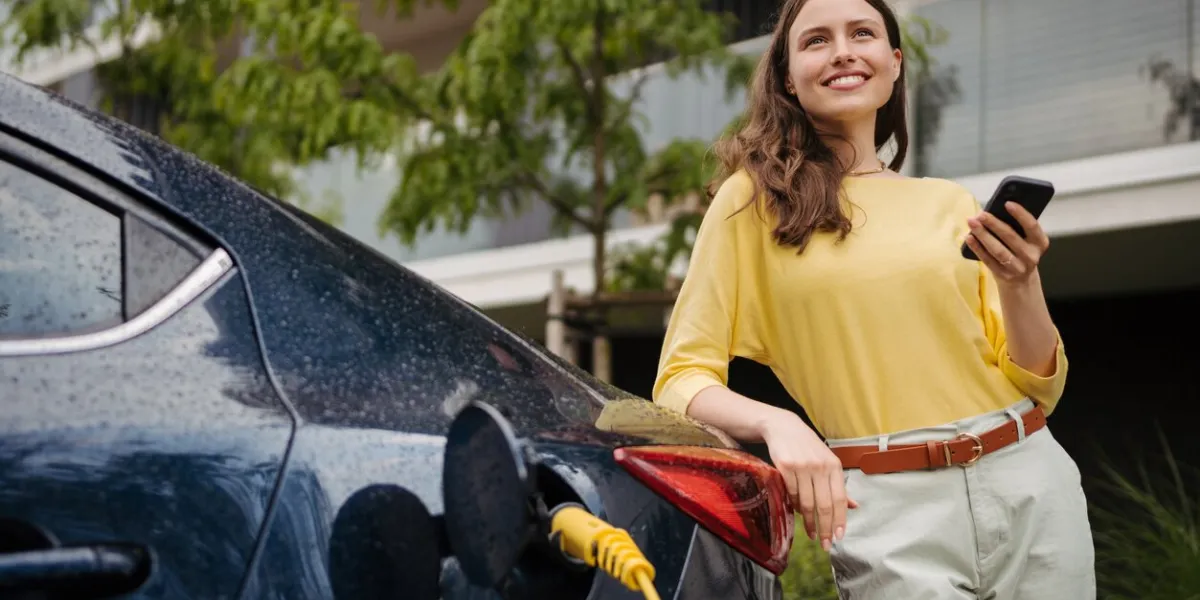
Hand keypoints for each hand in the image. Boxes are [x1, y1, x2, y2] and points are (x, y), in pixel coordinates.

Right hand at [761, 412, 857, 551]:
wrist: (783, 427)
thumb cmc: (808, 447)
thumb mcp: (828, 462)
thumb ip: (839, 486)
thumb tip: (855, 507)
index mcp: (834, 466)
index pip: (840, 499)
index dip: (840, 520)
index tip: (838, 537)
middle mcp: (820, 466)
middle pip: (824, 504)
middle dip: (825, 527)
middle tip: (825, 544)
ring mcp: (802, 467)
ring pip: (806, 502)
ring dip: (809, 522)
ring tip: (812, 533)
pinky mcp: (785, 467)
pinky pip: (791, 494)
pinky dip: (794, 506)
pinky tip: (796, 513)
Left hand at [964, 202, 1049, 284]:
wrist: (1020, 281)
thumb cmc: (1020, 252)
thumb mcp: (1026, 241)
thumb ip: (1017, 227)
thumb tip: (995, 210)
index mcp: (1040, 242)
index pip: (1032, 226)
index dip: (1021, 214)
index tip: (1007, 203)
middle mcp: (1031, 256)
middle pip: (1010, 237)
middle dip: (994, 224)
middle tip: (981, 214)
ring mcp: (1018, 267)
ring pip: (998, 250)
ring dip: (983, 235)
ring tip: (972, 223)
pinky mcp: (1003, 275)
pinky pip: (988, 260)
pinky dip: (977, 248)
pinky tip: (969, 238)